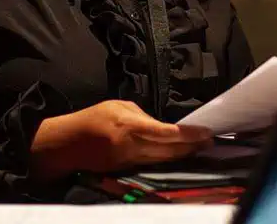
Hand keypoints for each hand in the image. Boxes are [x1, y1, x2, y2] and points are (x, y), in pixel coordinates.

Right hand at [30, 100, 212, 178]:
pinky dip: (168, 159)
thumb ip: (141, 114)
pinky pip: (152, 164)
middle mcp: (131, 145)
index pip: (166, 132)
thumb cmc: (91, 120)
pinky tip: (179, 155)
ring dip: (183, 154)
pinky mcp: (126, 170)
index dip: (188, 135)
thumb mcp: (117, 106)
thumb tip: (159, 124)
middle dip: (192, 146)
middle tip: (209, 140)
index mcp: (129, 125)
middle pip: (169, 150)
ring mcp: (129, 160)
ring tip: (200, 147)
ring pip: (164, 159)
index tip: (205, 132)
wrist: (66, 145)